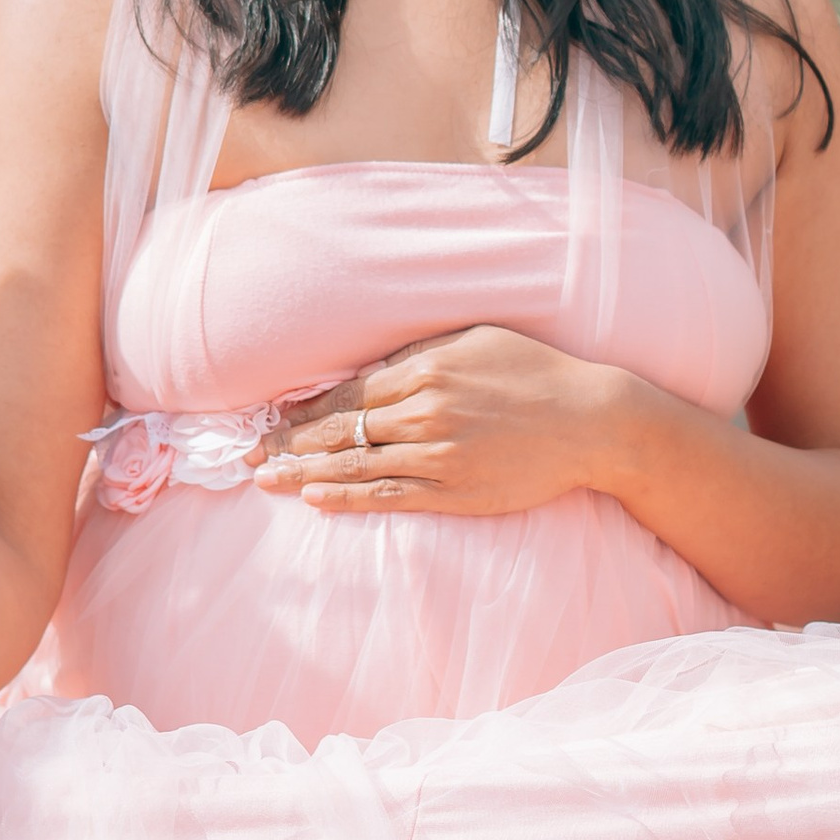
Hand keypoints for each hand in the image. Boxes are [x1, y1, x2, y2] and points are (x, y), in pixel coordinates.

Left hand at [252, 324, 641, 517]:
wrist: (590, 421)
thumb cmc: (535, 374)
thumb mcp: (476, 341)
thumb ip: (420, 352)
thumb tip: (371, 367)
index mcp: (425, 369)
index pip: (346, 392)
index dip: (303, 410)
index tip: (271, 420)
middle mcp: (424, 410)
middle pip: (339, 430)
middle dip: (288, 443)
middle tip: (249, 455)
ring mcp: (438, 454)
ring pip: (355, 465)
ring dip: (303, 473)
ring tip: (265, 479)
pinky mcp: (454, 491)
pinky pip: (387, 495)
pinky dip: (347, 497)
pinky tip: (316, 499)